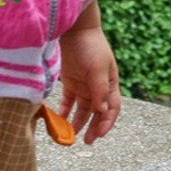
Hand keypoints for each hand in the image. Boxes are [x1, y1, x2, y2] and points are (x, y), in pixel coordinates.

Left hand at [57, 4, 121, 144]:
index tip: (98, 134)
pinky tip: (59, 120)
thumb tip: (103, 111)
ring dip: (78, 122)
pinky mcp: (71, 82)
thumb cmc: (91, 45)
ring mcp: (84, 84)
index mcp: (111, 83)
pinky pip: (68, 102)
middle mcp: (98, 86)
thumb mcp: (97, 67)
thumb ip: (100, 89)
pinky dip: (64, 111)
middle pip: (97, 112)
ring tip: (70, 135)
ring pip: (82, 109)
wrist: (74, 28)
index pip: (112, 108)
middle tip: (86, 141)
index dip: (107, 122)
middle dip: (93, 127)